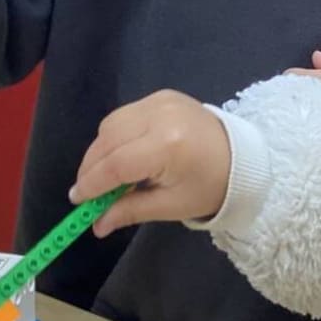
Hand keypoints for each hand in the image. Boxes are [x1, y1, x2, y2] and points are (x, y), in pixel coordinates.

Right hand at [70, 91, 230, 235]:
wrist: (243, 156)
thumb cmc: (209, 187)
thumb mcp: (171, 206)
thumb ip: (129, 210)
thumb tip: (96, 225)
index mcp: (168, 146)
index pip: (116, 165)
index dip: (92, 184)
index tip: (77, 201)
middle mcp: (161, 116)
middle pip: (108, 141)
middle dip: (91, 168)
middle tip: (86, 193)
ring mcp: (161, 101)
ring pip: (111, 125)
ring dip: (100, 151)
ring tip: (104, 176)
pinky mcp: (161, 95)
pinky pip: (124, 115)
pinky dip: (115, 135)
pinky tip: (121, 155)